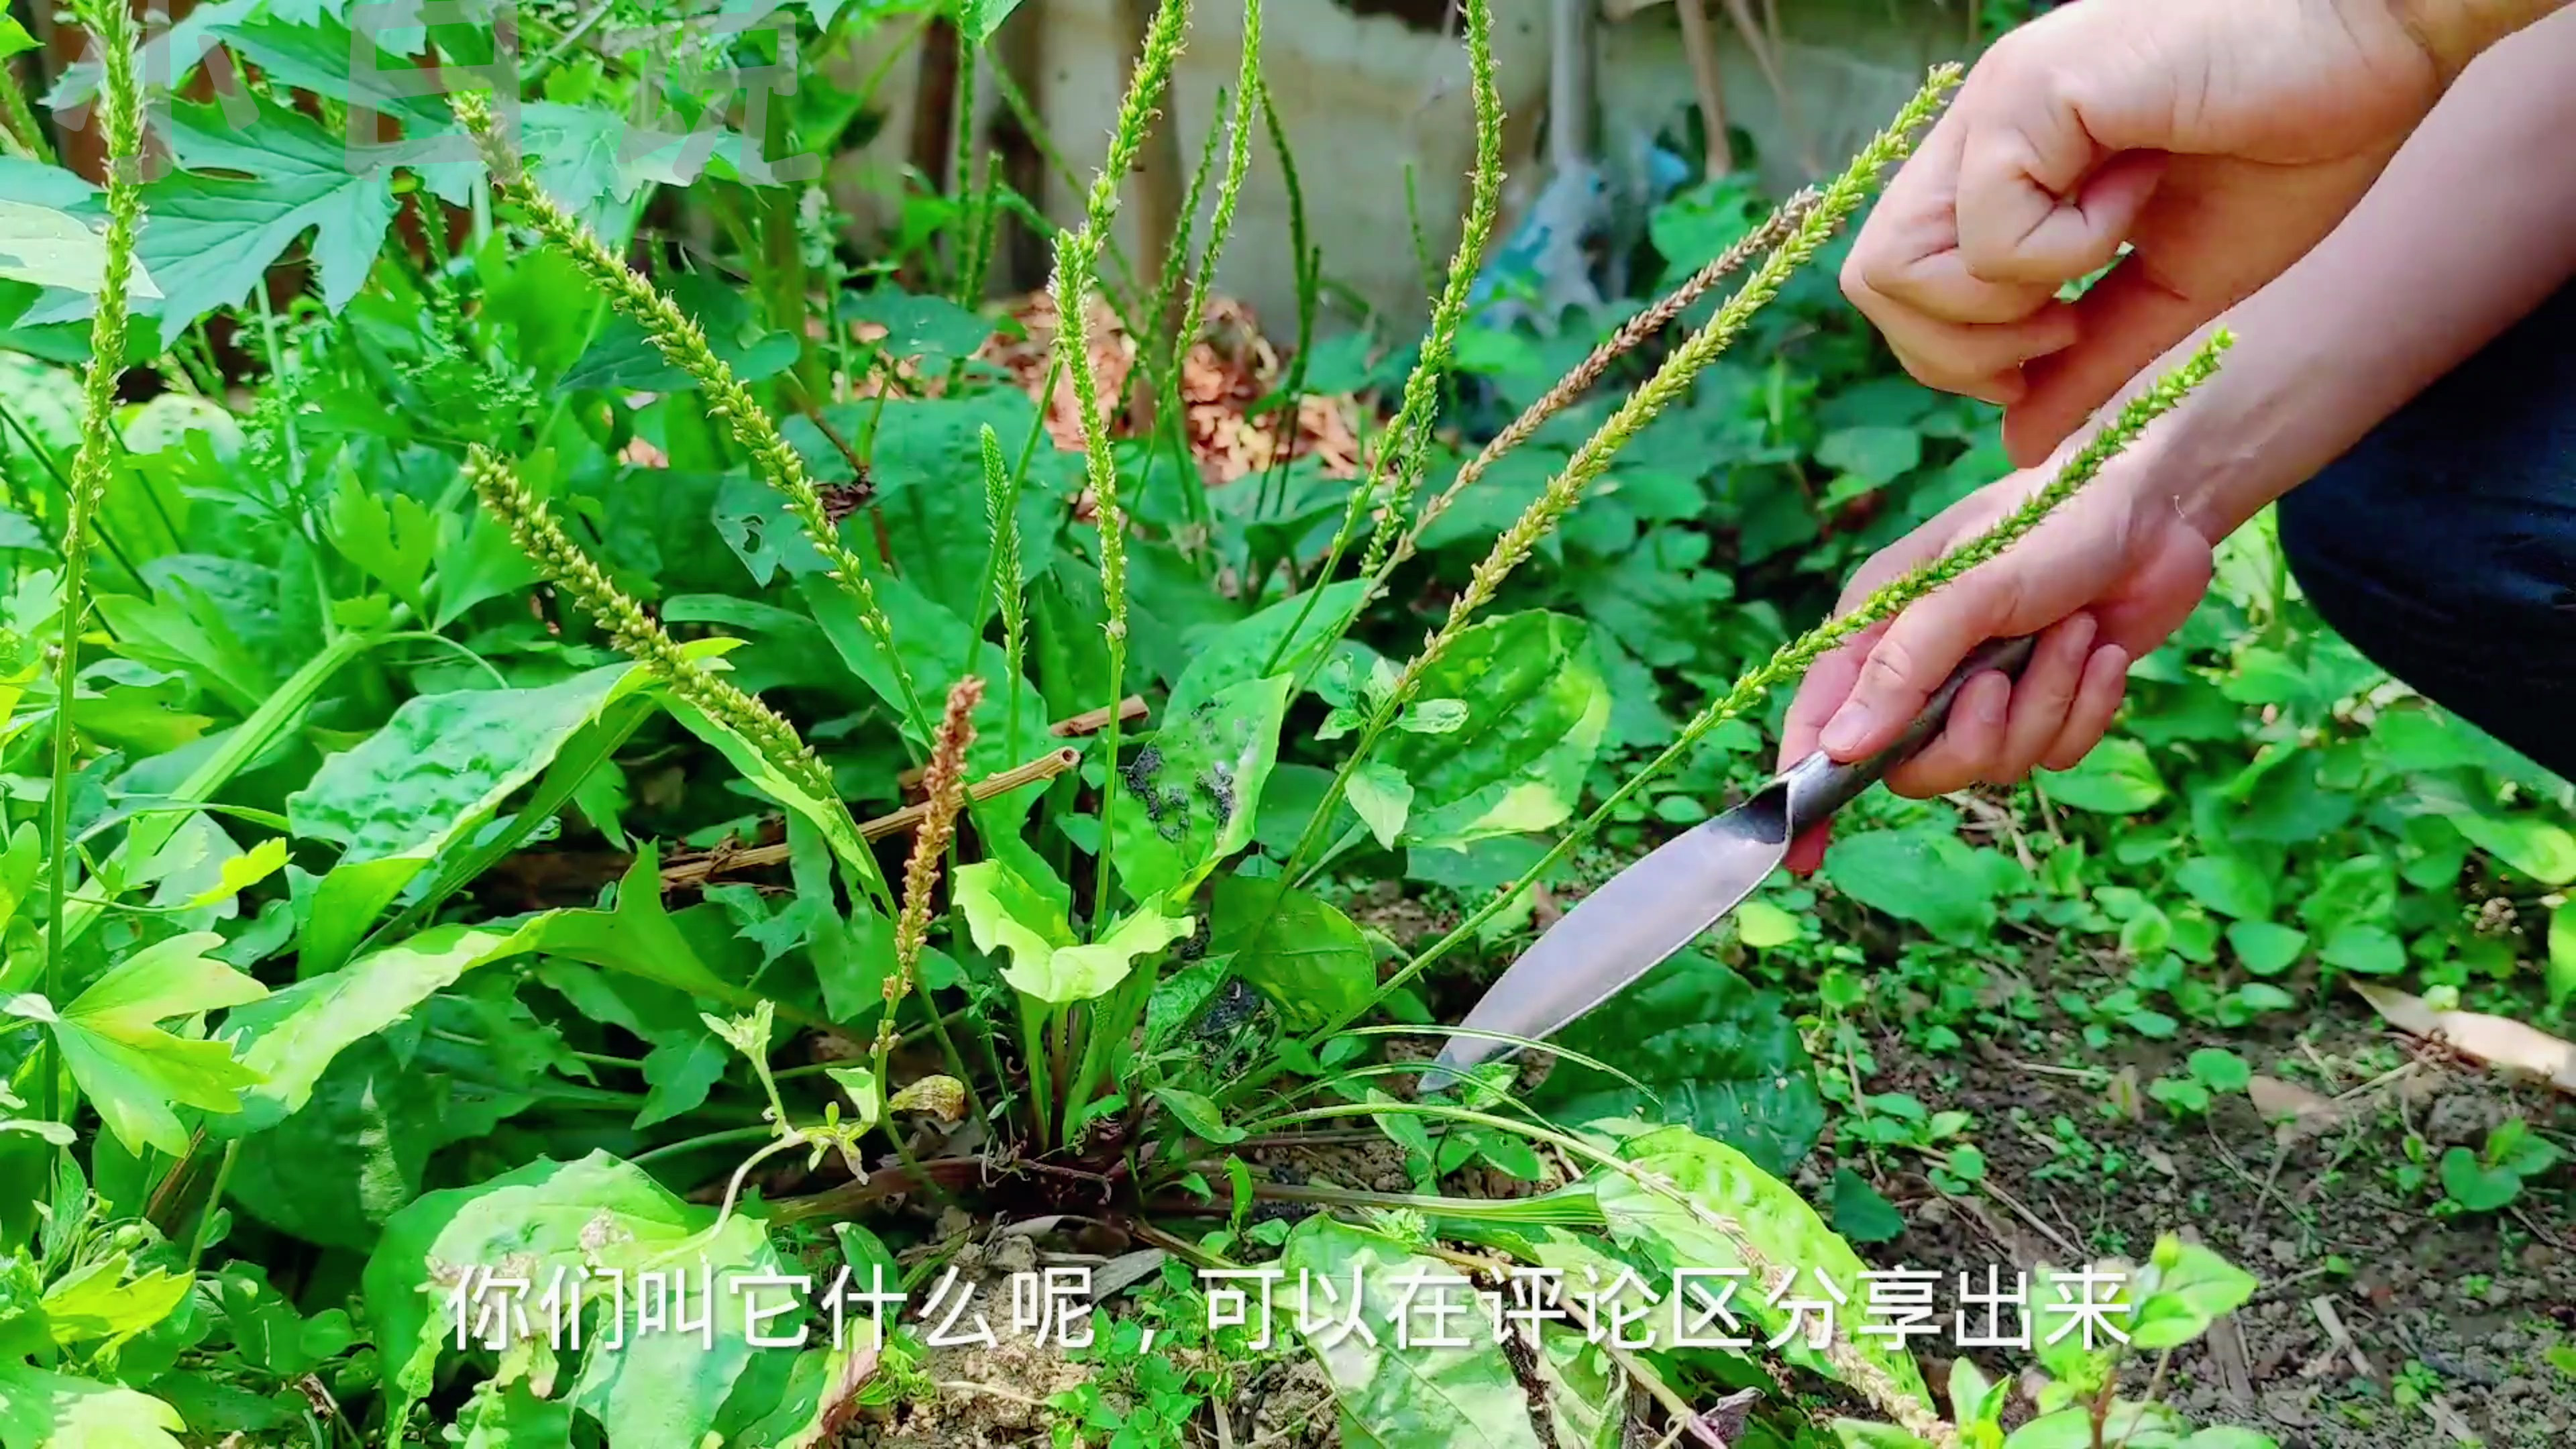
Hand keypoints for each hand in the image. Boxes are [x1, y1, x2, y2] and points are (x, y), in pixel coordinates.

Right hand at [1776, 456, 2213, 874]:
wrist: (2158, 508)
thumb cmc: (2050, 521)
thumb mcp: (1969, 587)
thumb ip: (1902, 668)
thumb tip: (1839, 748)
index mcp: (1878, 628)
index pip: (1821, 723)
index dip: (1804, 787)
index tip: (1800, 853)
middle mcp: (1923, 667)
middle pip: (1913, 765)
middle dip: (1970, 736)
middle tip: (2000, 684)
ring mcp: (1987, 690)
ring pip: (1993, 763)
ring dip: (2043, 704)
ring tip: (2069, 636)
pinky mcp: (2048, 704)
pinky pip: (2054, 754)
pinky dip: (2085, 708)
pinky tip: (2099, 651)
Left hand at [1844, 0, 2447, 466]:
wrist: (2379, 39)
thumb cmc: (2294, 136)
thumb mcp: (2174, 282)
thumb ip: (2088, 359)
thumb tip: (2020, 446)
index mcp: (1999, 170)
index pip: (1897, 289)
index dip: (1959, 351)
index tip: (2061, 335)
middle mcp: (1977, 134)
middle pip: (1874, 285)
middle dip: (1964, 347)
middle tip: (2068, 315)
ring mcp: (1993, 107)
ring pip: (1900, 266)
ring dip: (2007, 302)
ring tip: (2105, 244)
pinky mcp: (2029, 90)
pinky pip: (1992, 231)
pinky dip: (2070, 245)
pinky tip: (2140, 187)